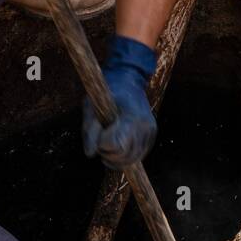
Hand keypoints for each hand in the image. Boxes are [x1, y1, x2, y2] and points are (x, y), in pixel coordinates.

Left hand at [82, 35, 157, 169]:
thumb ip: (89, 130)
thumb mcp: (91, 105)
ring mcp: (150, 133)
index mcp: (132, 116)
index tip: (98, 133)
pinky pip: (137, 157)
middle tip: (100, 141)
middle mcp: (145, 127)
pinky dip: (124, 156)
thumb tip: (90, 154)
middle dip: (108, 153)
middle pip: (124, 156)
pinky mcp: (151, 138)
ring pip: (132, 160)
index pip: (117, 146)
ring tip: (107, 144)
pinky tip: (116, 147)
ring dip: (116, 158)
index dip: (103, 145)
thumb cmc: (107, 91)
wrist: (128, 79)